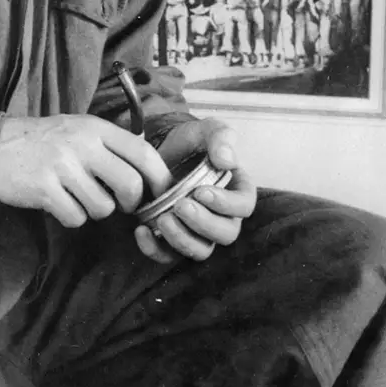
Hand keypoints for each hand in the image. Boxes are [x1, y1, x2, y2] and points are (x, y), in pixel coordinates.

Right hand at [0, 114, 173, 227]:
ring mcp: (62, 166)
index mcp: (95, 128)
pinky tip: (59, 203)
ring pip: (103, 207)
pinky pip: (75, 218)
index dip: (160, 177)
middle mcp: (82, 144)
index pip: (143, 152)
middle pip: (130, 184)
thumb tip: (148, 171)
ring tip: (77, 196)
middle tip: (120, 203)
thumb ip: (110, 144)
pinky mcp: (44, 189)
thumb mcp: (79, 129)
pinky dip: (71, 217)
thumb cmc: (44, 140)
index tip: (161, 192)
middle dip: (130, 202)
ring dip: (95, 210)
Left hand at [135, 116, 256, 263]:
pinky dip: (155, 250)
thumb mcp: (204, 130)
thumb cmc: (189, 142)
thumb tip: (227, 160)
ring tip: (162, 220)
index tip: (202, 192)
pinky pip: (169, 256)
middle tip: (180, 206)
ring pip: (201, 250)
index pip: (244, 206)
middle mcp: (222, 216)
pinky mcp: (173, 239)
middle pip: (226, 234)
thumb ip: (220, 137)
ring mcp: (197, 231)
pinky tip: (141, 231)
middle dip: (203, 223)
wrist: (158, 151)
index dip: (226, 204)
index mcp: (236, 190)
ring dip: (183, 240)